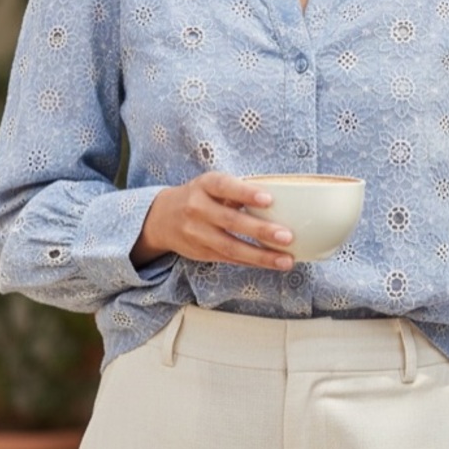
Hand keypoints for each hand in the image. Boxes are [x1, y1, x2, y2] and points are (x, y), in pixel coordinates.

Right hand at [131, 172, 294, 271]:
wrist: (161, 218)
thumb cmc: (199, 197)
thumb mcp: (212, 185)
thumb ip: (238, 190)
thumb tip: (278, 200)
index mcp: (205, 186)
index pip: (225, 187)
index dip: (246, 193)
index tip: (269, 199)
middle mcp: (198, 209)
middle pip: (231, 221)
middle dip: (261, 230)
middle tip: (287, 236)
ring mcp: (198, 233)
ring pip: (231, 247)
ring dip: (261, 256)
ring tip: (286, 260)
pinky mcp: (202, 253)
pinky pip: (230, 259)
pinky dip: (253, 262)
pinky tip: (272, 263)